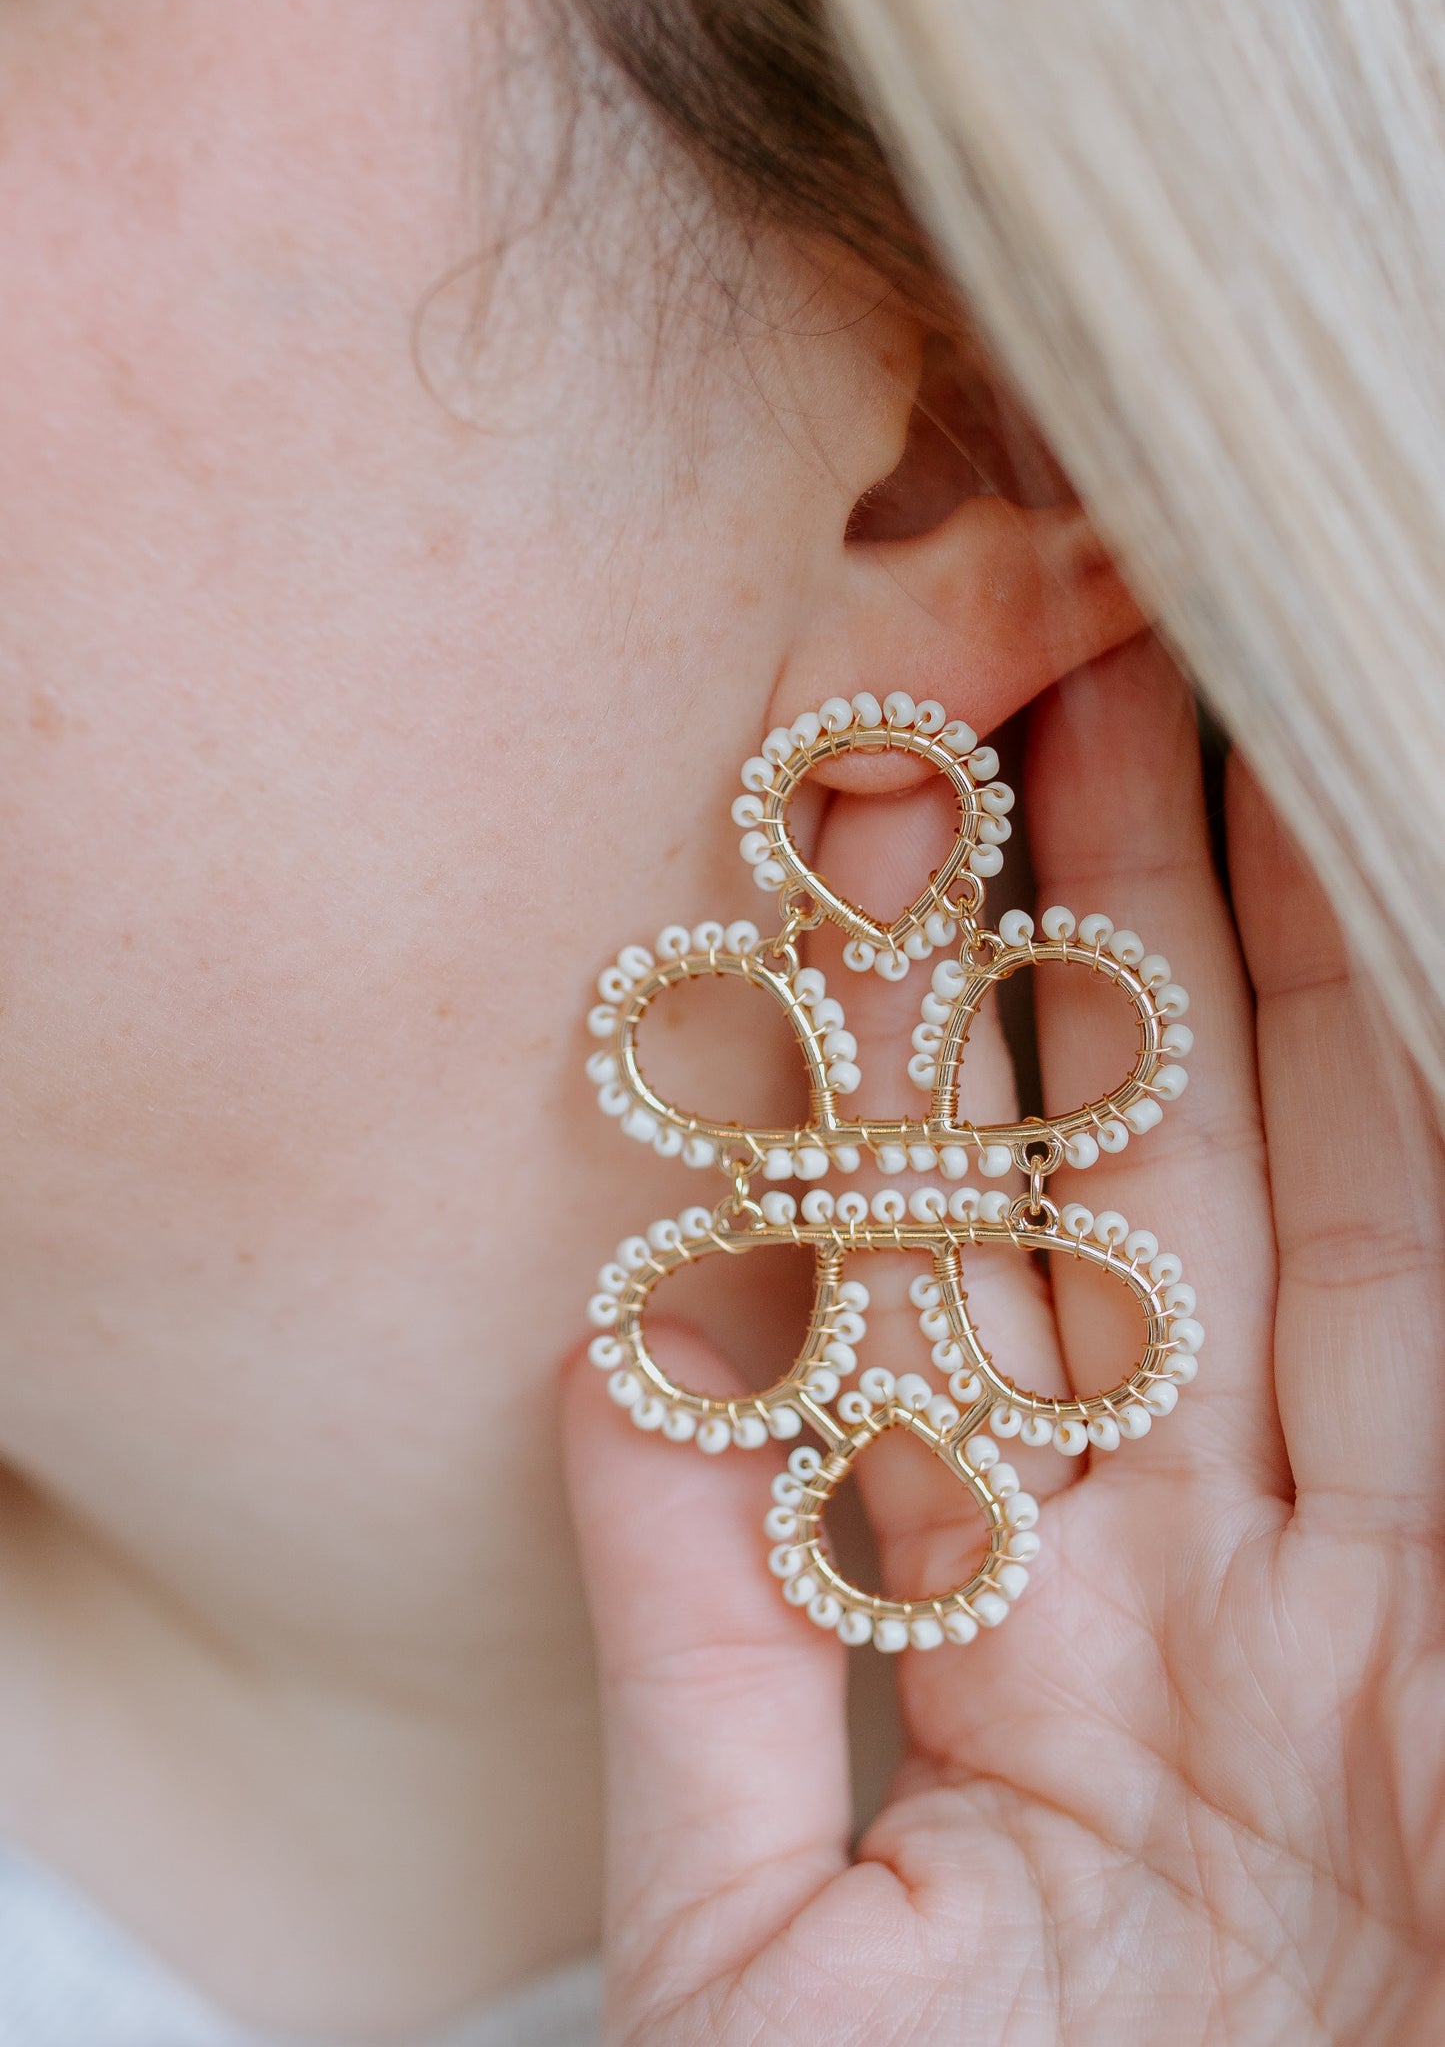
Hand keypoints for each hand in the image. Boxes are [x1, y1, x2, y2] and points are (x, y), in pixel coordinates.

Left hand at [564, 635, 1444, 2044]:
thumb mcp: (772, 1976)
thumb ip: (697, 1672)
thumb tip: (608, 1360)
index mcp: (1049, 1658)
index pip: (984, 1279)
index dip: (949, 1055)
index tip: (899, 831)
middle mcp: (1218, 1602)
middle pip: (1160, 1201)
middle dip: (1115, 950)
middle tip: (1056, 688)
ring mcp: (1358, 1630)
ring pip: (1311, 1236)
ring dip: (1240, 992)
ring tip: (1184, 740)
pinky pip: (1369, 1386)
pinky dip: (1349, 1182)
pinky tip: (1313, 978)